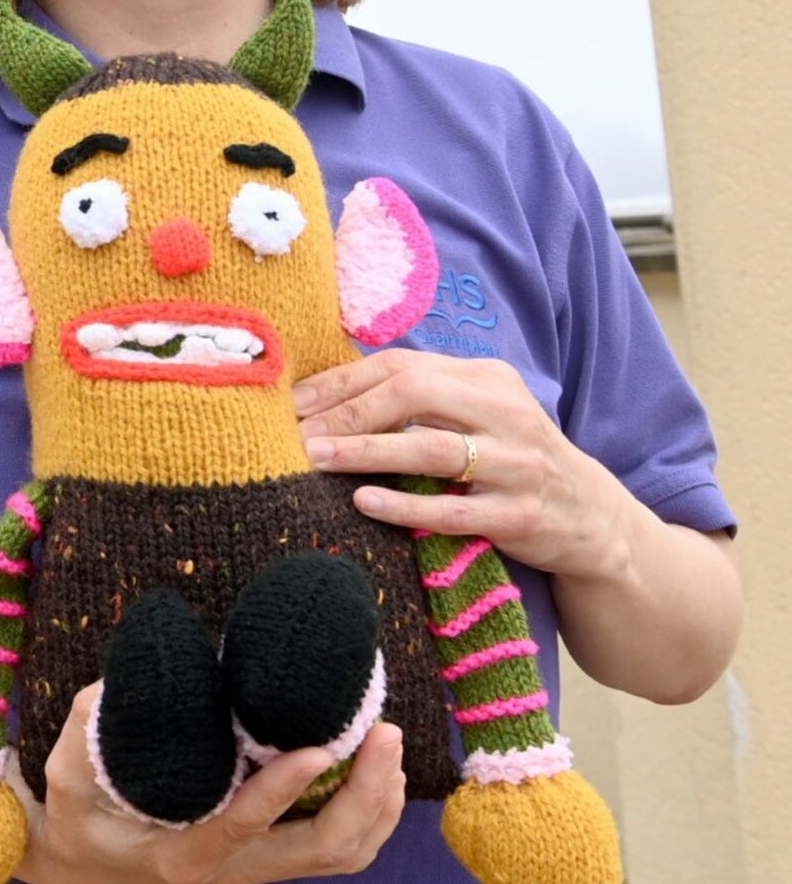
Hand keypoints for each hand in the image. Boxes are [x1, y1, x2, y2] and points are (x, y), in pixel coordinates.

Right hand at [16, 683, 406, 883]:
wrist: (83, 860)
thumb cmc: (78, 810)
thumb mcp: (69, 766)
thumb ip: (97, 718)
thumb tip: (148, 668)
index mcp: (183, 851)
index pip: (245, 824)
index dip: (286, 789)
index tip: (319, 747)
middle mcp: (232, 869)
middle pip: (323, 850)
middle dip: (367, 794)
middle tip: (384, 734)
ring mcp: (258, 867)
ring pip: (343, 854)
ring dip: (379, 804)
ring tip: (389, 747)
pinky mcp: (272, 858)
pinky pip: (340, 848)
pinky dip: (372, 812)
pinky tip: (378, 770)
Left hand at [295, 350, 634, 578]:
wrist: (592, 518)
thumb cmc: (510, 458)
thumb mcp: (477, 413)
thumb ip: (419, 398)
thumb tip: (323, 395)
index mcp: (488, 378)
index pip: (401, 366)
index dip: (341, 382)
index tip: (292, 403)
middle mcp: (506, 412)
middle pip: (415, 393)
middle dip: (349, 412)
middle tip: (297, 433)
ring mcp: (518, 464)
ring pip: (433, 449)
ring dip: (366, 452)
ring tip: (314, 458)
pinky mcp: (521, 515)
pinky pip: (454, 509)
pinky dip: (405, 505)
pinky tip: (362, 502)